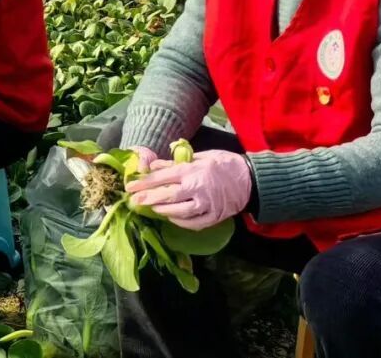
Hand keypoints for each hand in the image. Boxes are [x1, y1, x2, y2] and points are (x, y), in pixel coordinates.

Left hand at [126, 149, 251, 229]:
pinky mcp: (214, 216)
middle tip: (134, 201)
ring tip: (153, 208)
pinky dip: (180, 222)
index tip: (130, 186)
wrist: (250, 179)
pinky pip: (192, 223)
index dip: (144, 182)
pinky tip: (171, 218)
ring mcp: (206, 204)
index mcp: (192, 170)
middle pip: (168, 196)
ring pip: (179, 212)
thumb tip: (154, 166)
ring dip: (163, 211)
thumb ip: (176, 163)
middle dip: (148, 199)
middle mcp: (198, 188)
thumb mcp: (200, 156)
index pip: (163, 177)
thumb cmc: (223, 164)